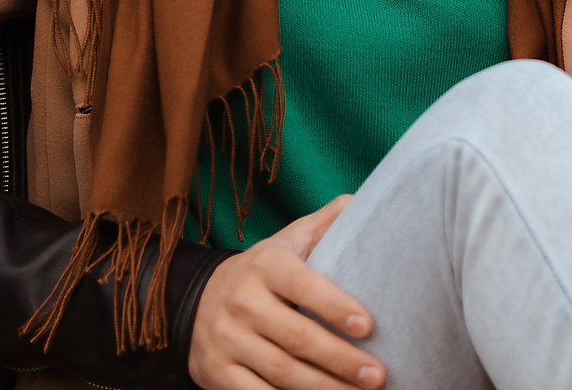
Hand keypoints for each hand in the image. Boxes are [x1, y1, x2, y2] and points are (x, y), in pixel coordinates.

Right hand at [189, 196, 383, 389]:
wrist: (195, 301)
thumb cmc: (261, 273)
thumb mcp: (286, 241)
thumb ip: (323, 224)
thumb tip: (362, 201)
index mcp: (265, 264)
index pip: (302, 285)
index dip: (335, 306)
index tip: (368, 326)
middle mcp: (242, 300)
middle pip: (297, 337)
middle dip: (340, 359)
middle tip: (377, 375)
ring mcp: (227, 339)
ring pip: (281, 371)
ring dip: (323, 388)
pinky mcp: (218, 372)